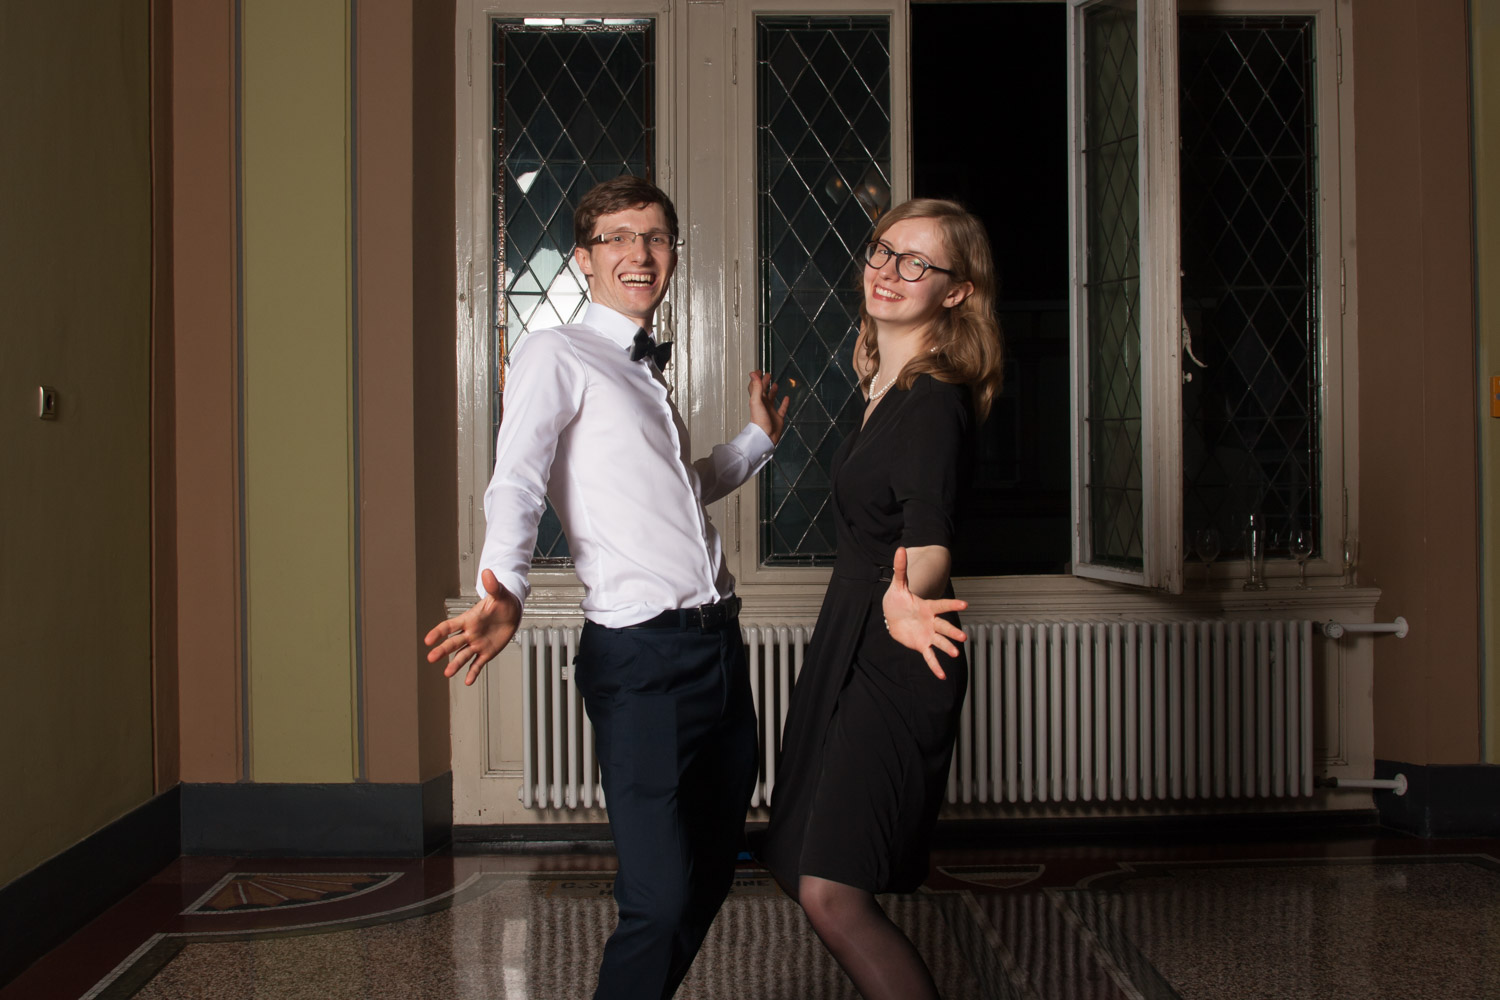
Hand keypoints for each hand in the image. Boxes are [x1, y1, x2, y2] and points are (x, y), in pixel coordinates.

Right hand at [423, 569, 522, 685]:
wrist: (512, 612)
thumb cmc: (503, 601)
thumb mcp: (500, 593)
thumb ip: (492, 585)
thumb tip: (487, 572)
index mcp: (469, 619)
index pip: (450, 626)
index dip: (439, 632)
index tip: (428, 639)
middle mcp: (470, 633)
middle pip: (453, 643)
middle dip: (442, 650)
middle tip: (430, 658)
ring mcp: (477, 644)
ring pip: (463, 655)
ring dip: (455, 664)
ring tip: (447, 674)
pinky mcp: (486, 652)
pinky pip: (478, 664)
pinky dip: (473, 672)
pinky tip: (467, 681)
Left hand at [748, 370, 789, 444]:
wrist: (765, 436)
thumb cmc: (759, 421)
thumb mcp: (756, 401)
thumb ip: (756, 387)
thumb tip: (753, 374)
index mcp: (757, 400)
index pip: (755, 387)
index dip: (755, 379)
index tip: (758, 371)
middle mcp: (763, 405)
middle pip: (763, 391)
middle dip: (765, 382)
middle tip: (768, 375)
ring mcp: (770, 411)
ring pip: (772, 399)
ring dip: (773, 391)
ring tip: (775, 384)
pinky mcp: (778, 418)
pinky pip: (782, 409)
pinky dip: (784, 403)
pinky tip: (786, 398)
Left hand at [881, 547, 967, 679]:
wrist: (892, 615)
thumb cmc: (897, 599)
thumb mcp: (897, 584)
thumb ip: (900, 569)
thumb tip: (900, 548)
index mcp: (926, 607)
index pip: (941, 605)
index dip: (951, 605)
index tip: (965, 605)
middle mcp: (930, 621)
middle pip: (943, 626)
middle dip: (952, 632)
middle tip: (963, 637)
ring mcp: (927, 634)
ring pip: (939, 641)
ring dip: (947, 647)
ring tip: (956, 653)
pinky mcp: (921, 644)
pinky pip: (929, 656)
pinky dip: (935, 666)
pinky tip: (942, 676)